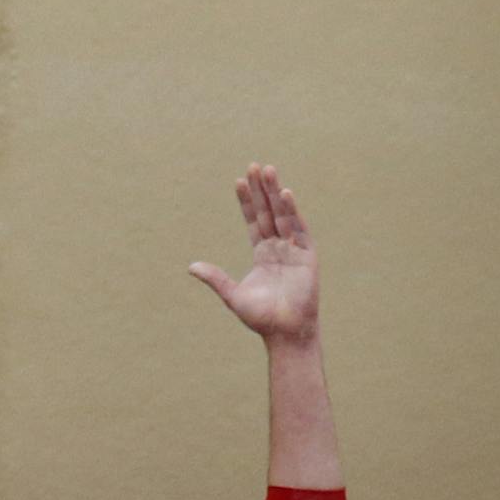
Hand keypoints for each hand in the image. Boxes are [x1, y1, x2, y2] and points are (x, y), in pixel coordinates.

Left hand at [189, 164, 319, 343]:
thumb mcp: (232, 295)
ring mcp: (294, 251)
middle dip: (261, 190)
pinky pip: (300, 229)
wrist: (285, 334)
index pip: (253, 221)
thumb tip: (190, 267)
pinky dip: (293, 211)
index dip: (246, 201)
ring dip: (275, 193)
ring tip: (267, 170)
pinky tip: (285, 193)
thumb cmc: (261, 318)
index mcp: (263, 255)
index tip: (239, 180)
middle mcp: (279, 249)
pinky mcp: (308, 257)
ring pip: (283, 215)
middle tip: (254, 165)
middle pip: (268, 212)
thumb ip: (215, 278)